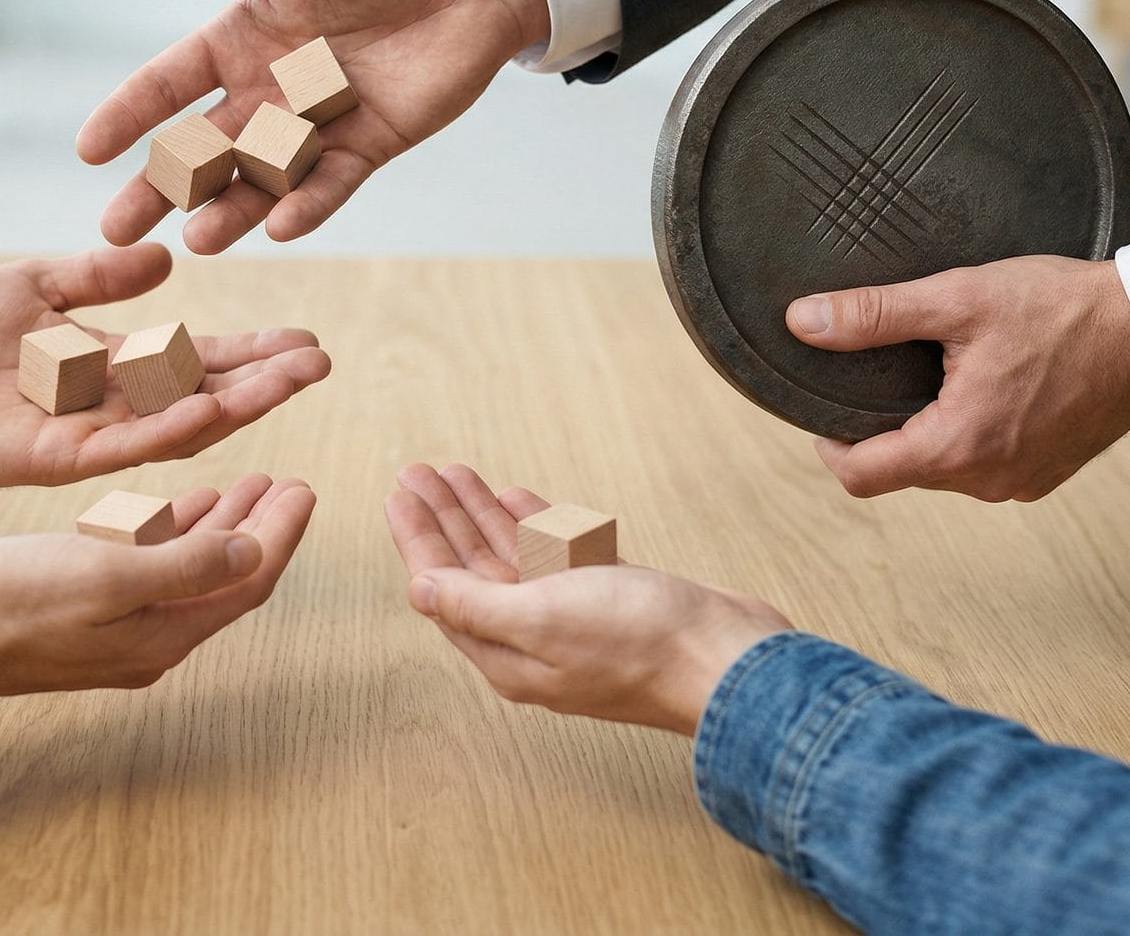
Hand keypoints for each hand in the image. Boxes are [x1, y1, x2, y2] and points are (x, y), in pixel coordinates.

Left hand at [0, 246, 329, 487]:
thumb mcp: (38, 285)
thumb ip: (99, 275)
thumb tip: (165, 260)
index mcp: (117, 365)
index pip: (201, 360)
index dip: (252, 352)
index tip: (305, 341)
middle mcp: (117, 406)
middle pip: (208, 395)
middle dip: (265, 380)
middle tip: (321, 363)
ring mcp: (93, 437)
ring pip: (181, 425)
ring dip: (238, 404)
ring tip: (290, 382)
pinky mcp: (60, 459)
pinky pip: (128, 447)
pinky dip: (172, 427)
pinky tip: (212, 409)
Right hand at [0, 472, 315, 701]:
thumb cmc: (11, 602)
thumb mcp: (105, 574)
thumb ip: (185, 565)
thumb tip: (254, 551)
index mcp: (163, 633)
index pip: (247, 580)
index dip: (282, 534)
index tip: (307, 488)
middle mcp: (150, 637)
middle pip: (227, 575)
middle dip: (262, 527)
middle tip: (291, 482)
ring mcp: (118, 628)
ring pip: (191, 569)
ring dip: (222, 525)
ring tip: (251, 483)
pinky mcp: (88, 613)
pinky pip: (149, 568)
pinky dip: (173, 532)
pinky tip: (180, 505)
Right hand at [76, 0, 548, 253]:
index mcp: (241, 38)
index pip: (169, 84)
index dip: (129, 115)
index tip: (88, 151)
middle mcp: (269, 89)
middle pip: (201, 149)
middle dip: (159, 189)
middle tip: (117, 230)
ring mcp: (316, 123)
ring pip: (259, 179)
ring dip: (229, 211)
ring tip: (198, 242)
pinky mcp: (367, 145)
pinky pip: (329, 185)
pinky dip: (306, 206)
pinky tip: (280, 227)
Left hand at [383, 463, 787, 735]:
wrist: (732, 657)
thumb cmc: (643, 642)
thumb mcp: (543, 618)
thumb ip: (476, 603)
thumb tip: (418, 590)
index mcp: (510, 654)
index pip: (444, 589)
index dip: (418, 539)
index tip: (397, 494)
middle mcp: (536, 638)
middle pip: (472, 569)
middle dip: (442, 519)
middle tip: (416, 472)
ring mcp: (576, 618)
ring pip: (513, 557)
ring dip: (482, 513)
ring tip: (455, 472)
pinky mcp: (612, 597)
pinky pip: (558, 555)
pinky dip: (535, 523)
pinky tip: (516, 497)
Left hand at [786, 254, 1129, 501]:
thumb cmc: (1063, 308)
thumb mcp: (957, 299)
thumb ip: (874, 315)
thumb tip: (803, 322)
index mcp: (961, 447)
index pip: (860, 477)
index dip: (828, 444)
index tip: (822, 406)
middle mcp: (991, 481)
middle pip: (901, 471)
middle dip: (881, 427)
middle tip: (878, 373)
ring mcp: (1025, 482)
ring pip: (944, 469)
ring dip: (928, 428)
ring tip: (934, 372)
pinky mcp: (1049, 472)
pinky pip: (985, 464)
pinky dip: (970, 432)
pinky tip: (980, 385)